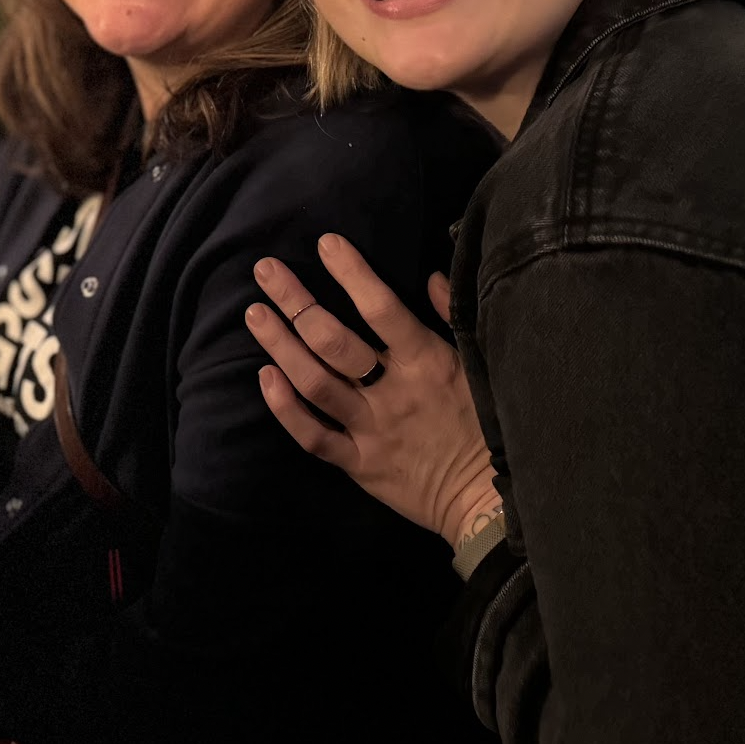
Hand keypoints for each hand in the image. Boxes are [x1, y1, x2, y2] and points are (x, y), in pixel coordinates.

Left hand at [245, 234, 499, 547]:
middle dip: (295, 300)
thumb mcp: (481, 365)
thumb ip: (453, 317)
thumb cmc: (487, 424)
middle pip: (333, 340)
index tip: (325, 243)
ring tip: (254, 313)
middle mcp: (393, 392)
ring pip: (314, 382)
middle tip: (265, 270)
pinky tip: (264, 378)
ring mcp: (371, 429)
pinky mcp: (359, 464)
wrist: (490, 500)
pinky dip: (285, 408)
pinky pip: (313, 437)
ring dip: (279, 346)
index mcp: (427, 363)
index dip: (352, 274)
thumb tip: (430, 274)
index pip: (382, 309)